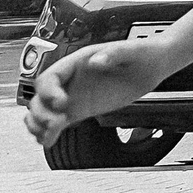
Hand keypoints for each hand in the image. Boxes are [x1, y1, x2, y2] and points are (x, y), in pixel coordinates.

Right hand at [23, 38, 173, 144]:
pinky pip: (55, 123)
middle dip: (41, 113)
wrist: (154, 66)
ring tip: (50, 134)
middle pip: (39, 98)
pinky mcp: (80, 109)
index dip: (48, 92)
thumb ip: (113, 54)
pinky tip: (48, 141)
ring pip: (41, 112)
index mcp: (77, 62)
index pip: (49, 78)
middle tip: (58, 123)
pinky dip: (47, 133)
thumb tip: (95, 60)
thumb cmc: (142, 53)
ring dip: (39, 124)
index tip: (62, 103)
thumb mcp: (132, 51)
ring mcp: (74, 96)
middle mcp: (71, 80)